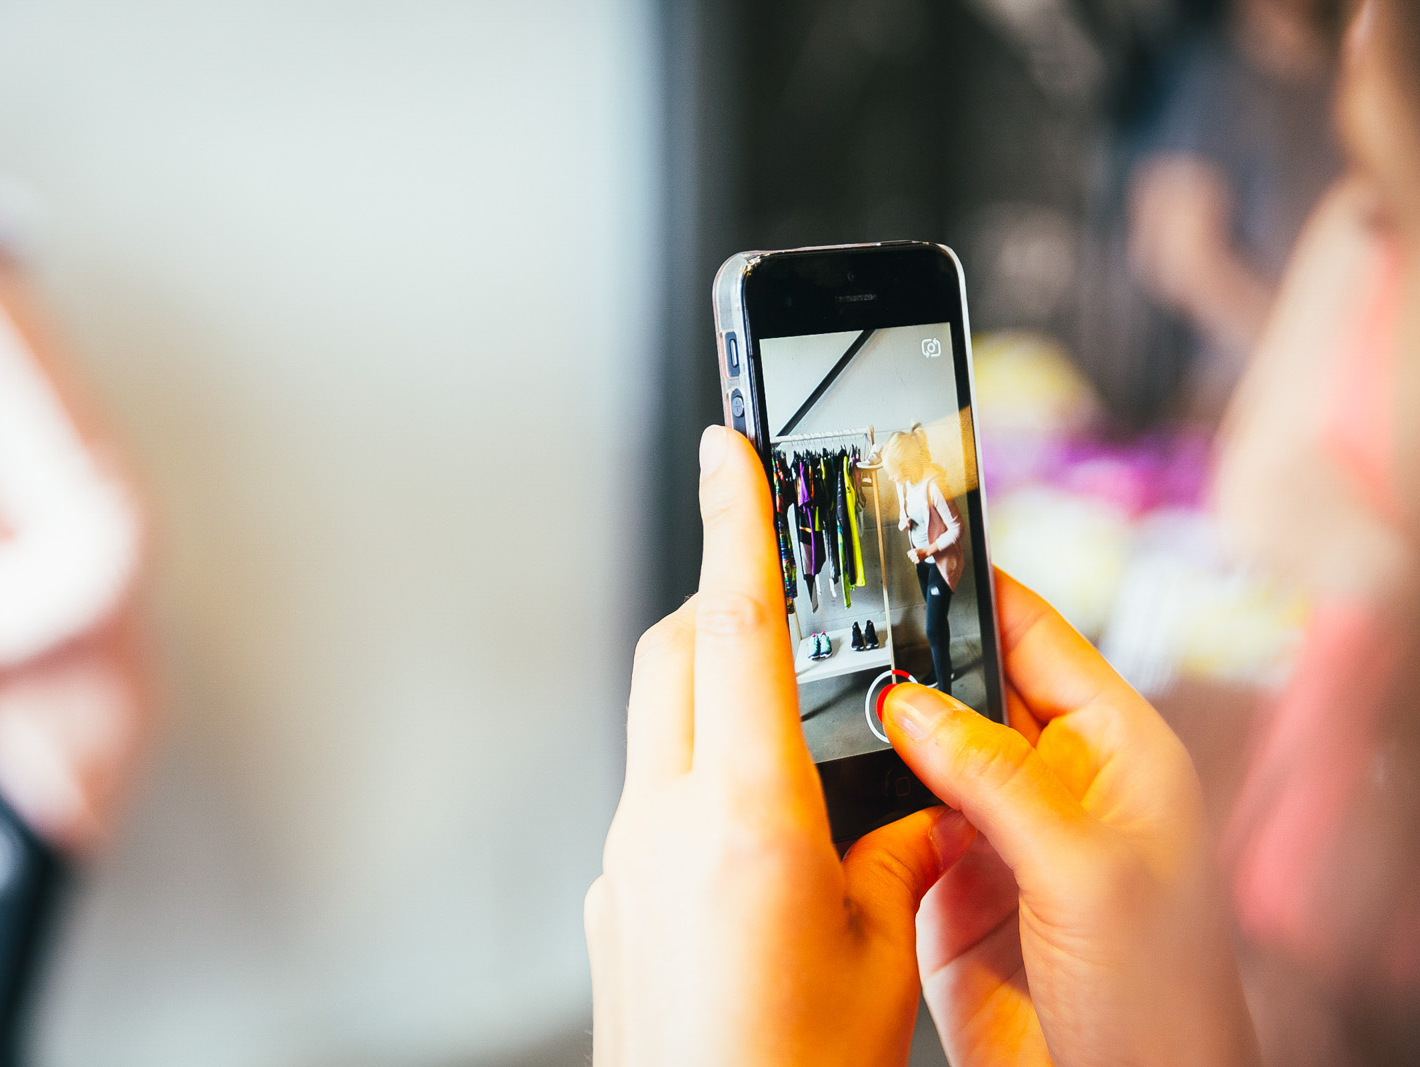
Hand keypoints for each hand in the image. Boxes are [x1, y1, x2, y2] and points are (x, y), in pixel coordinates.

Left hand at [586, 425, 961, 1066]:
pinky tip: (755, 835)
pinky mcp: (612, 897)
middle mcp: (663, 824)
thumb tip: (915, 799)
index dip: (734, 523)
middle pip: (676, 654)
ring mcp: (624, 860)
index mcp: (745, 822)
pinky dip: (698, 771)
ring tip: (789, 729)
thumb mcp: (882, 950)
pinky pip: (650, 792)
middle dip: (723, 599)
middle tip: (780, 592)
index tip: (728, 444)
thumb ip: (893, 851)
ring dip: (712, 690)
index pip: (734, 631)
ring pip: (658, 721)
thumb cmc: (793, 1065)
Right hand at [862, 572, 1258, 1066]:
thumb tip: (911, 703)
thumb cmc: (1159, 1000)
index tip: (908, 548)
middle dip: (909, 660)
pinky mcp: (945, 882)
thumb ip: (994, 776)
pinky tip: (828, 782)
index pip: (1035, 635)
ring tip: (819, 701)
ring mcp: (994, 830)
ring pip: (919, 750)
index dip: (974, 589)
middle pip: (966, 685)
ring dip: (878, 734)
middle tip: (837, 630)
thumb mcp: (1084, 869)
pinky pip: (891, 817)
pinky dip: (860, 799)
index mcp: (1114, 749)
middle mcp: (1051, 780)